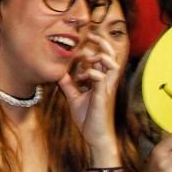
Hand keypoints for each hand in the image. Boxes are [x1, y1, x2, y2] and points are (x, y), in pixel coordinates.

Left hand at [58, 33, 121, 152]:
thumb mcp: (74, 97)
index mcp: (100, 81)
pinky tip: (84, 76)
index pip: (103, 58)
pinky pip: (101, 81)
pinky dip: (94, 74)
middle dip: (103, 44)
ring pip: (112, 67)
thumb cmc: (88, 117)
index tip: (86, 36)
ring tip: (89, 57)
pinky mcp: (102, 98)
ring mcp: (105, 90)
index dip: (97, 45)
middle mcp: (106, 83)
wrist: (95, 136)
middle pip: (112, 57)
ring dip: (102, 57)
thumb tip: (58, 73)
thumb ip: (68, 84)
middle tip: (91, 35)